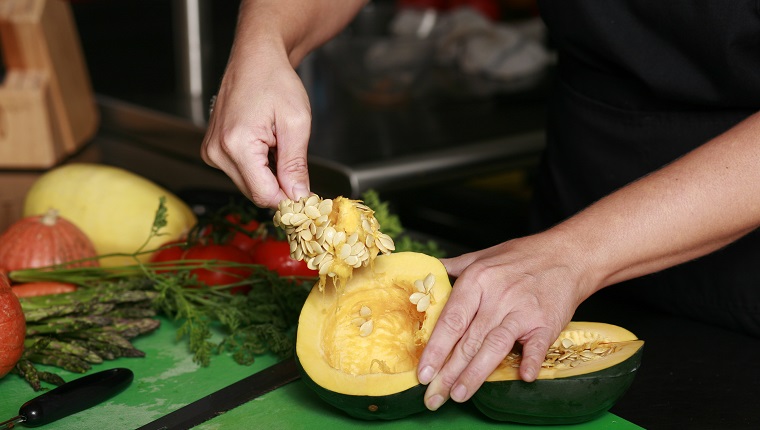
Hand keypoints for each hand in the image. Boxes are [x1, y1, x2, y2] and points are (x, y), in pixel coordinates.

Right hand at [201, 47, 311, 208]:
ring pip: (249, 184)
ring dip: (269, 174)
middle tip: (294, 159)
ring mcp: (211, 151)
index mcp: (236, 144)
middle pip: (255, 192)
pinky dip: (258, 166)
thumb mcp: (296, 123)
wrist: (255, 59)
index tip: (307, 192)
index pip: (264, 195)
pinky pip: (241, 173)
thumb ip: (295, 165)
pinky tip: (265, 144)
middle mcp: (217, 151)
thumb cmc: (275, 81)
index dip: (289, 197)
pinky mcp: (212, 150)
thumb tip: (298, 196)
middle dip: (280, 184)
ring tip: (277, 144)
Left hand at [417, 232, 592, 410]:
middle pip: (468, 340)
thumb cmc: (522, 257)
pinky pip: (537, 345)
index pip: (451, 320)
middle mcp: (498, 296)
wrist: (567, 254)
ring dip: (475, 374)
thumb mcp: (483, 256)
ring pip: (495, 346)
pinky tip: (523, 377)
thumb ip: (454, 269)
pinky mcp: (546, 322)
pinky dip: (531, 360)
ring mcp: (523, 310)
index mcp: (478, 280)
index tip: (423, 372)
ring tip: (459, 395)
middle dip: (448, 372)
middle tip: (434, 396)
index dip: (435, 349)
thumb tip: (426, 279)